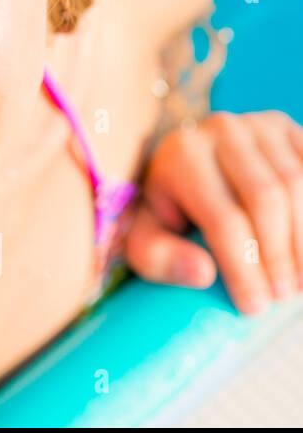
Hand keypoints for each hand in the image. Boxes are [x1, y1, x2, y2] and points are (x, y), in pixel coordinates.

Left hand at [125, 110, 302, 314]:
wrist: (185, 167)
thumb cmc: (165, 213)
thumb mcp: (145, 237)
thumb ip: (159, 258)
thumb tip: (202, 274)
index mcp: (182, 154)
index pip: (222, 217)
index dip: (243, 266)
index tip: (255, 306)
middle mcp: (222, 130)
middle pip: (267, 199)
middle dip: (279, 255)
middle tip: (283, 296)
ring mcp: (260, 125)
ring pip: (298, 184)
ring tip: (299, 282)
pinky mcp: (290, 130)